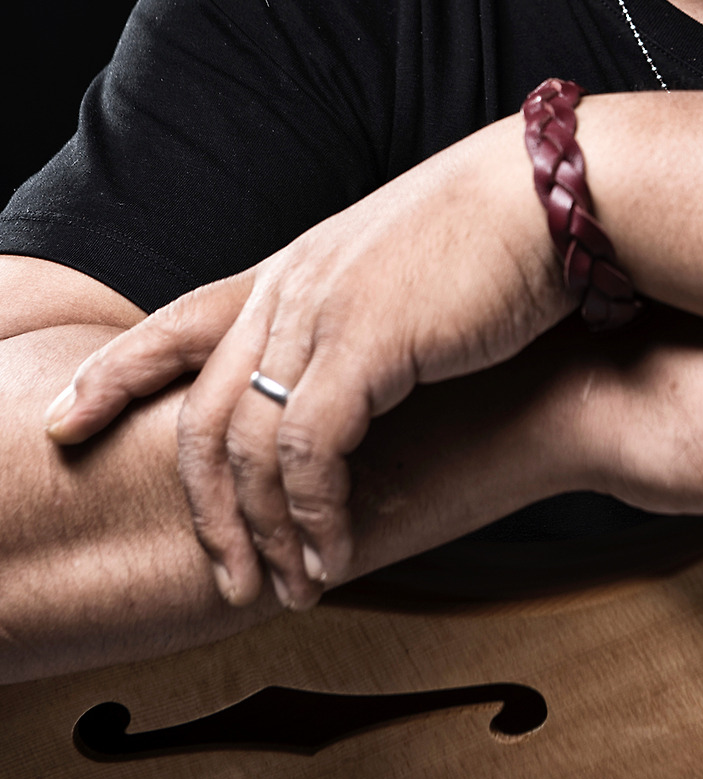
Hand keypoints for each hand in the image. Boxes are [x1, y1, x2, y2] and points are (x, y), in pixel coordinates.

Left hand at [45, 115, 564, 606]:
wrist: (562, 189)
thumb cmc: (506, 228)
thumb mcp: (407, 263)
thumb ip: (363, 306)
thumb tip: (361, 363)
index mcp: (299, 263)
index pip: (180, 319)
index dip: (115, 372)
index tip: (64, 419)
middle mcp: (293, 284)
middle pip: (201, 408)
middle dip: (204, 508)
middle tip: (225, 577)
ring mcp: (321, 310)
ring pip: (246, 443)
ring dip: (261, 532)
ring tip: (289, 589)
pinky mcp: (364, 343)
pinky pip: (308, 452)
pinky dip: (312, 516)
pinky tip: (333, 555)